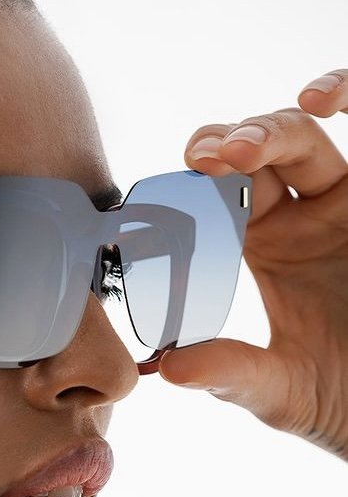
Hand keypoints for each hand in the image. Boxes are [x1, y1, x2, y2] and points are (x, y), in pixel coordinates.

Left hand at [158, 69, 347, 462]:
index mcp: (265, 247)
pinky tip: (319, 98)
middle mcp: (303, 217)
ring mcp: (346, 206)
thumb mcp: (277, 388)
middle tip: (205, 161)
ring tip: (240, 151)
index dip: (198, 182)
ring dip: (272, 129)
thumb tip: (167, 369)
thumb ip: (227, 374)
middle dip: (229, 144)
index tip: (176, 189)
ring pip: (306, 140)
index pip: (221, 196)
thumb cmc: (341, 398)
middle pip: (259, 155)